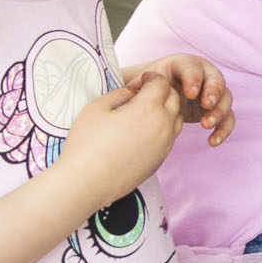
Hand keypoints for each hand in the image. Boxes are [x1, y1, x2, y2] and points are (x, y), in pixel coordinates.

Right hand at [55, 78, 182, 197]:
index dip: (152, 78)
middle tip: (146, 93)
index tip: (142, 80)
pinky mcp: (160, 161)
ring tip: (146, 112)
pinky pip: (170, 138)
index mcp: (149, 108)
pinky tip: (144, 132)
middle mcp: (164, 125)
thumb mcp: (96, 108)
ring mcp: (165, 145)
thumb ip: (119, 94)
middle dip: (163, 91)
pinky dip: (164, 130)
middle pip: (175, 99)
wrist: (84, 183)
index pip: (162, 84)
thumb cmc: (86, 144)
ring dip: (167, 111)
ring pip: (177, 119)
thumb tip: (131, 92)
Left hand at [122, 54, 233, 145]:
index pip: (192, 67)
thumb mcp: (139, 84)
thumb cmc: (142, 88)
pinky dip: (224, 128)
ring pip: (225, 97)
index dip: (194, 78)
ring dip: (220, 111)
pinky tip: (213, 141)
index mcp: (181, 65)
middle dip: (214, 92)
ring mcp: (209, 92)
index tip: (190, 93)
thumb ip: (140, 87)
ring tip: (206, 125)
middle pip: (216, 79)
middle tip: (206, 105)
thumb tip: (137, 93)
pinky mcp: (213, 109)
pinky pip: (226, 117)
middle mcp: (201, 75)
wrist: (150, 95)